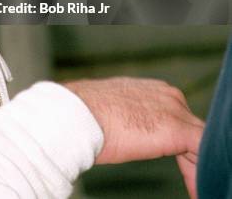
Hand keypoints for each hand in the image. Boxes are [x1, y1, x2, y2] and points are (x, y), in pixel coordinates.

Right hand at [64, 77, 203, 197]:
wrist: (74, 114)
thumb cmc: (81, 114)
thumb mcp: (107, 110)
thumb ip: (123, 115)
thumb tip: (119, 128)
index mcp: (149, 89)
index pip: (173, 117)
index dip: (175, 143)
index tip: (173, 162)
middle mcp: (166, 94)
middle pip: (189, 129)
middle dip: (188, 155)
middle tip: (188, 180)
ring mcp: (174, 109)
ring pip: (198, 142)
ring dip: (195, 166)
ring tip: (193, 190)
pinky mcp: (177, 130)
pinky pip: (202, 152)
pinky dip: (200, 173)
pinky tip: (195, 192)